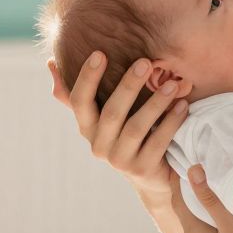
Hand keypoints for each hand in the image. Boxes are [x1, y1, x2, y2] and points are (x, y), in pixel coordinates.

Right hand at [49, 54, 188, 200]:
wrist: (152, 179)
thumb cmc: (127, 136)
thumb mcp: (103, 115)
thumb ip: (81, 92)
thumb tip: (50, 62)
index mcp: (87, 128)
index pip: (79, 101)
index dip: (87, 77)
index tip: (100, 53)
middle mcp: (98, 145)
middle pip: (111, 112)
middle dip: (128, 85)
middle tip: (145, 62)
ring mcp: (120, 160)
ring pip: (136, 127)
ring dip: (155, 103)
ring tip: (172, 83)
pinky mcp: (142, 170)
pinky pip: (158, 142)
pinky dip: (171, 122)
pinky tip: (182, 104)